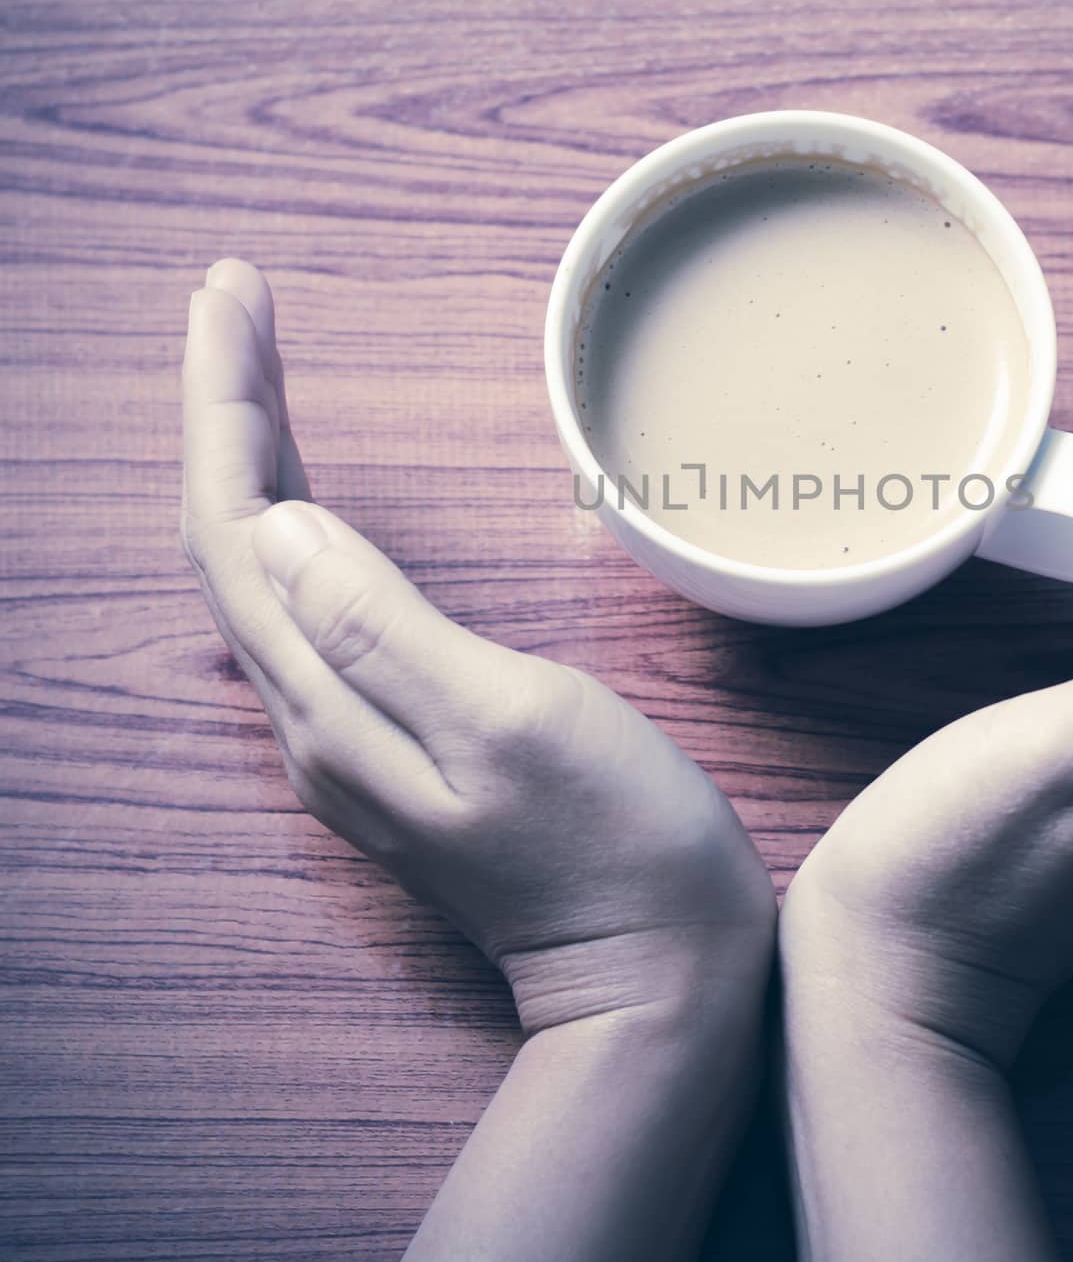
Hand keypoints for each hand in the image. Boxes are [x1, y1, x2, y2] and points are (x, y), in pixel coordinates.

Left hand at [181, 260, 774, 1032]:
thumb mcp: (509, 721)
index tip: (232, 293)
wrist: (657, 967)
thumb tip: (284, 522)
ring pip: (268, 571)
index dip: (225, 404)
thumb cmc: (613, 841)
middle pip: (235, 540)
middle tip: (237, 297)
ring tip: (260, 366)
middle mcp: (320, 716)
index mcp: (335, 703)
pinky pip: (315, 606)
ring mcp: (357, 731)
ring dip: (255, 458)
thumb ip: (386, 626)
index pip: (236, 528)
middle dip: (227, 409)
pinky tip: (317, 495)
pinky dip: (302, 521)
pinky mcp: (401, 733)